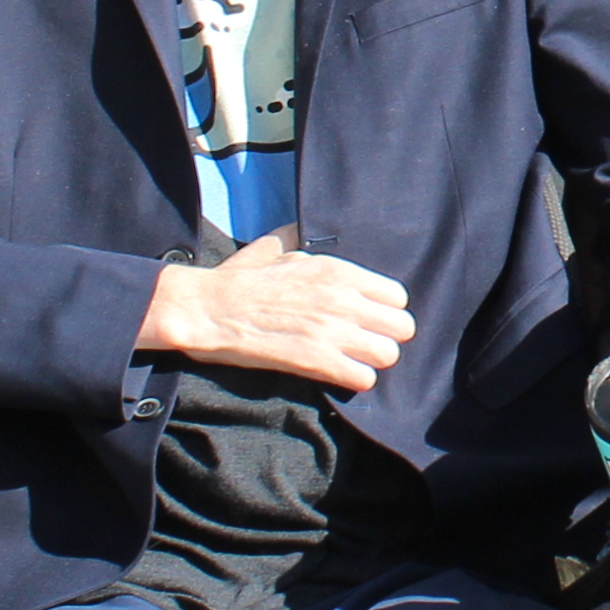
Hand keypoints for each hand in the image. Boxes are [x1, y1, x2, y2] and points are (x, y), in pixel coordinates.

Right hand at [142, 235, 414, 392]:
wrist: (207, 309)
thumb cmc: (237, 280)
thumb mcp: (274, 248)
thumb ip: (299, 241)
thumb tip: (303, 229)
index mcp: (338, 270)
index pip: (397, 296)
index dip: (384, 313)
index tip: (367, 322)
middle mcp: (343, 298)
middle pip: (403, 327)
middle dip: (385, 338)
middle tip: (363, 346)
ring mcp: (332, 329)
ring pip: (389, 354)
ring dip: (372, 362)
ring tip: (351, 362)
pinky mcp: (317, 360)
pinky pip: (364, 378)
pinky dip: (355, 381)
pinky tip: (337, 376)